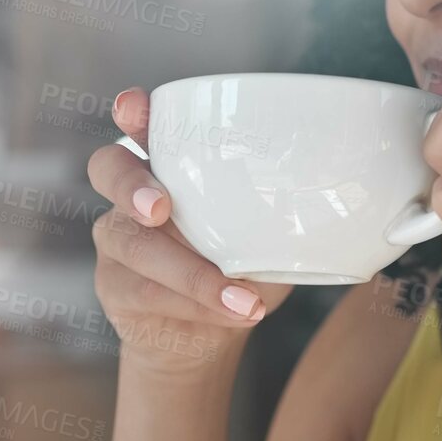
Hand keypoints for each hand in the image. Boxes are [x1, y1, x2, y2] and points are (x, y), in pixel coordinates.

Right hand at [86, 88, 295, 375]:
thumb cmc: (240, 267)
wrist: (206, 334)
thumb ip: (282, 209)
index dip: (134, 114)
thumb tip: (333, 194)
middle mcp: (132, 195)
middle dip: (131, 184)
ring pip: (131, 243)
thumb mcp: (268, 232)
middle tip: (160, 208)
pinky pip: (146, 291)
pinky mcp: (115, 286)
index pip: (143, 127)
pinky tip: (234, 311)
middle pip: (108, 168)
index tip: (134, 106)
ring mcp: (118, 240)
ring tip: (241, 295)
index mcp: (171, 167)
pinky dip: (197, 303)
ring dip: (189, 272)